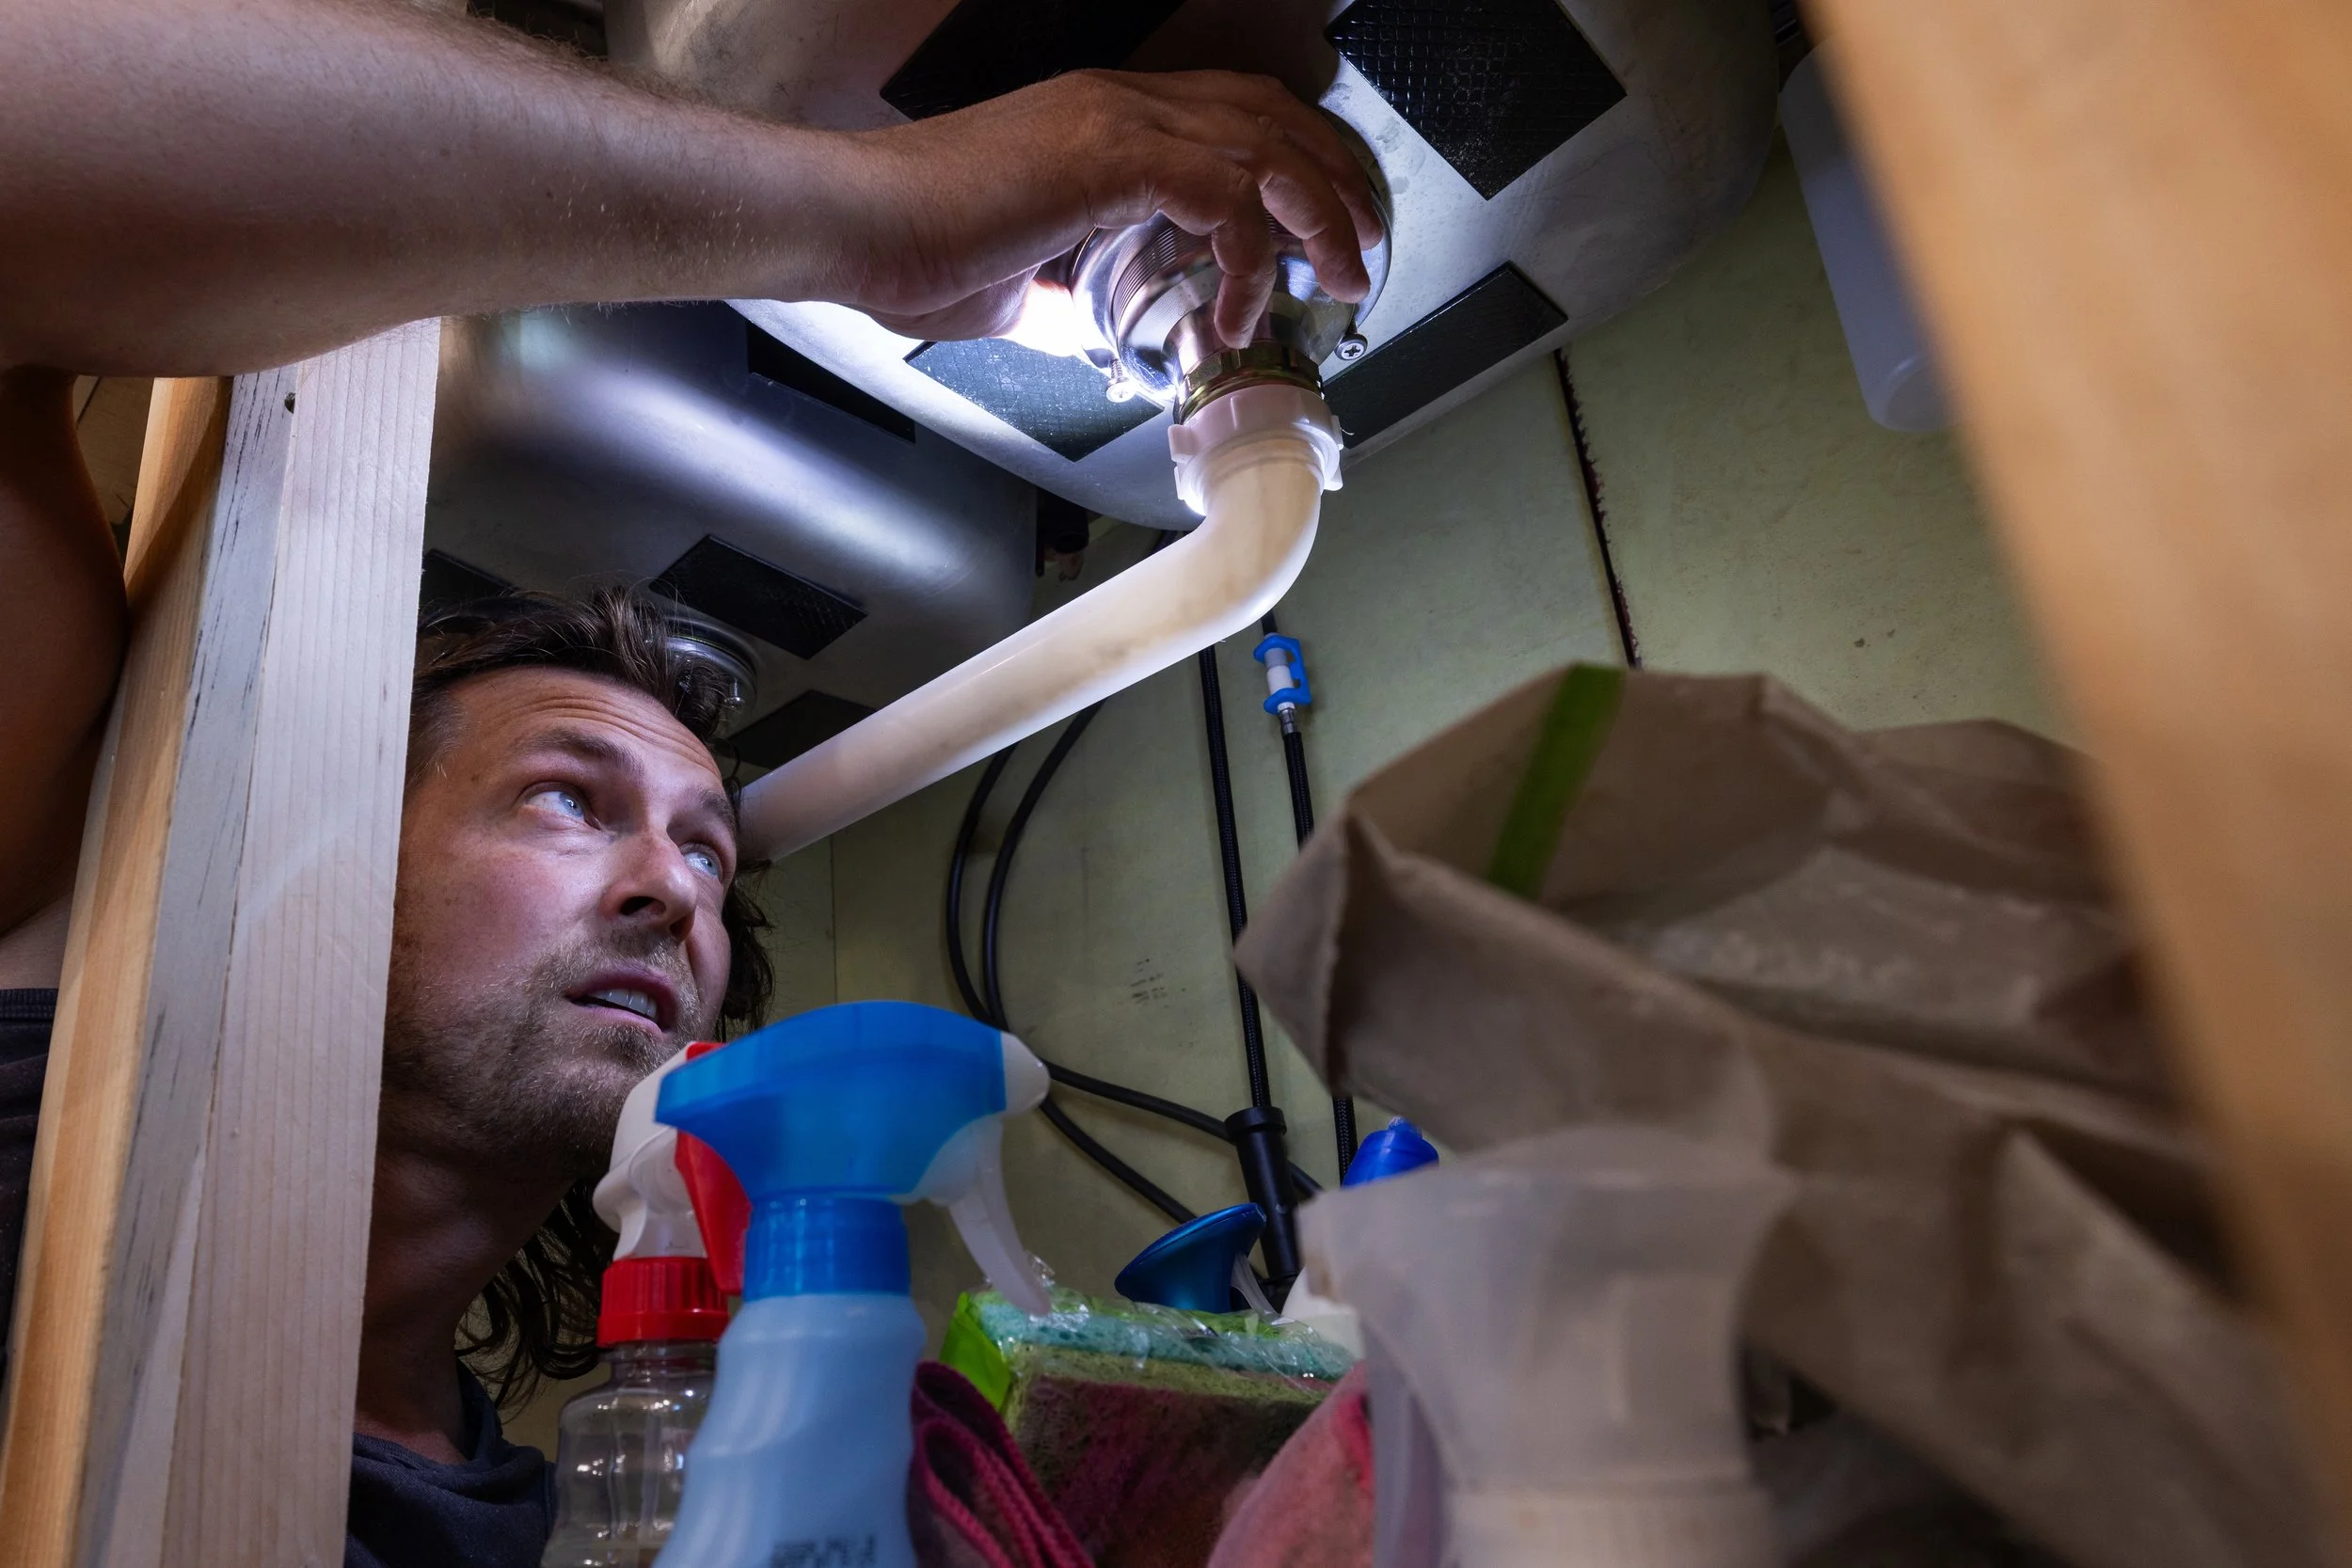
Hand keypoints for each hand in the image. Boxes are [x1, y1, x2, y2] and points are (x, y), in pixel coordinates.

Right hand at [831, 70, 1383, 348]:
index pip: (1232, 115)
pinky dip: (1249, 259)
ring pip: (1269, 148)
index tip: (1319, 229)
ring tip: (1339, 278)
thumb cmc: (908, 249)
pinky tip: (1238, 313)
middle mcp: (1120, 104)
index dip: (1293, 165)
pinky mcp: (1113, 158)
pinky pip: (1227, 198)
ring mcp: (1119, 123)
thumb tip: (1082, 334)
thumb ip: (1058, 299)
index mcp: (1101, 121)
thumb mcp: (1009, 286)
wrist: (853, 225)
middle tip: (1362, 249)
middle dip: (1334, 183)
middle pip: (1273, 116)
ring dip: (1320, 217)